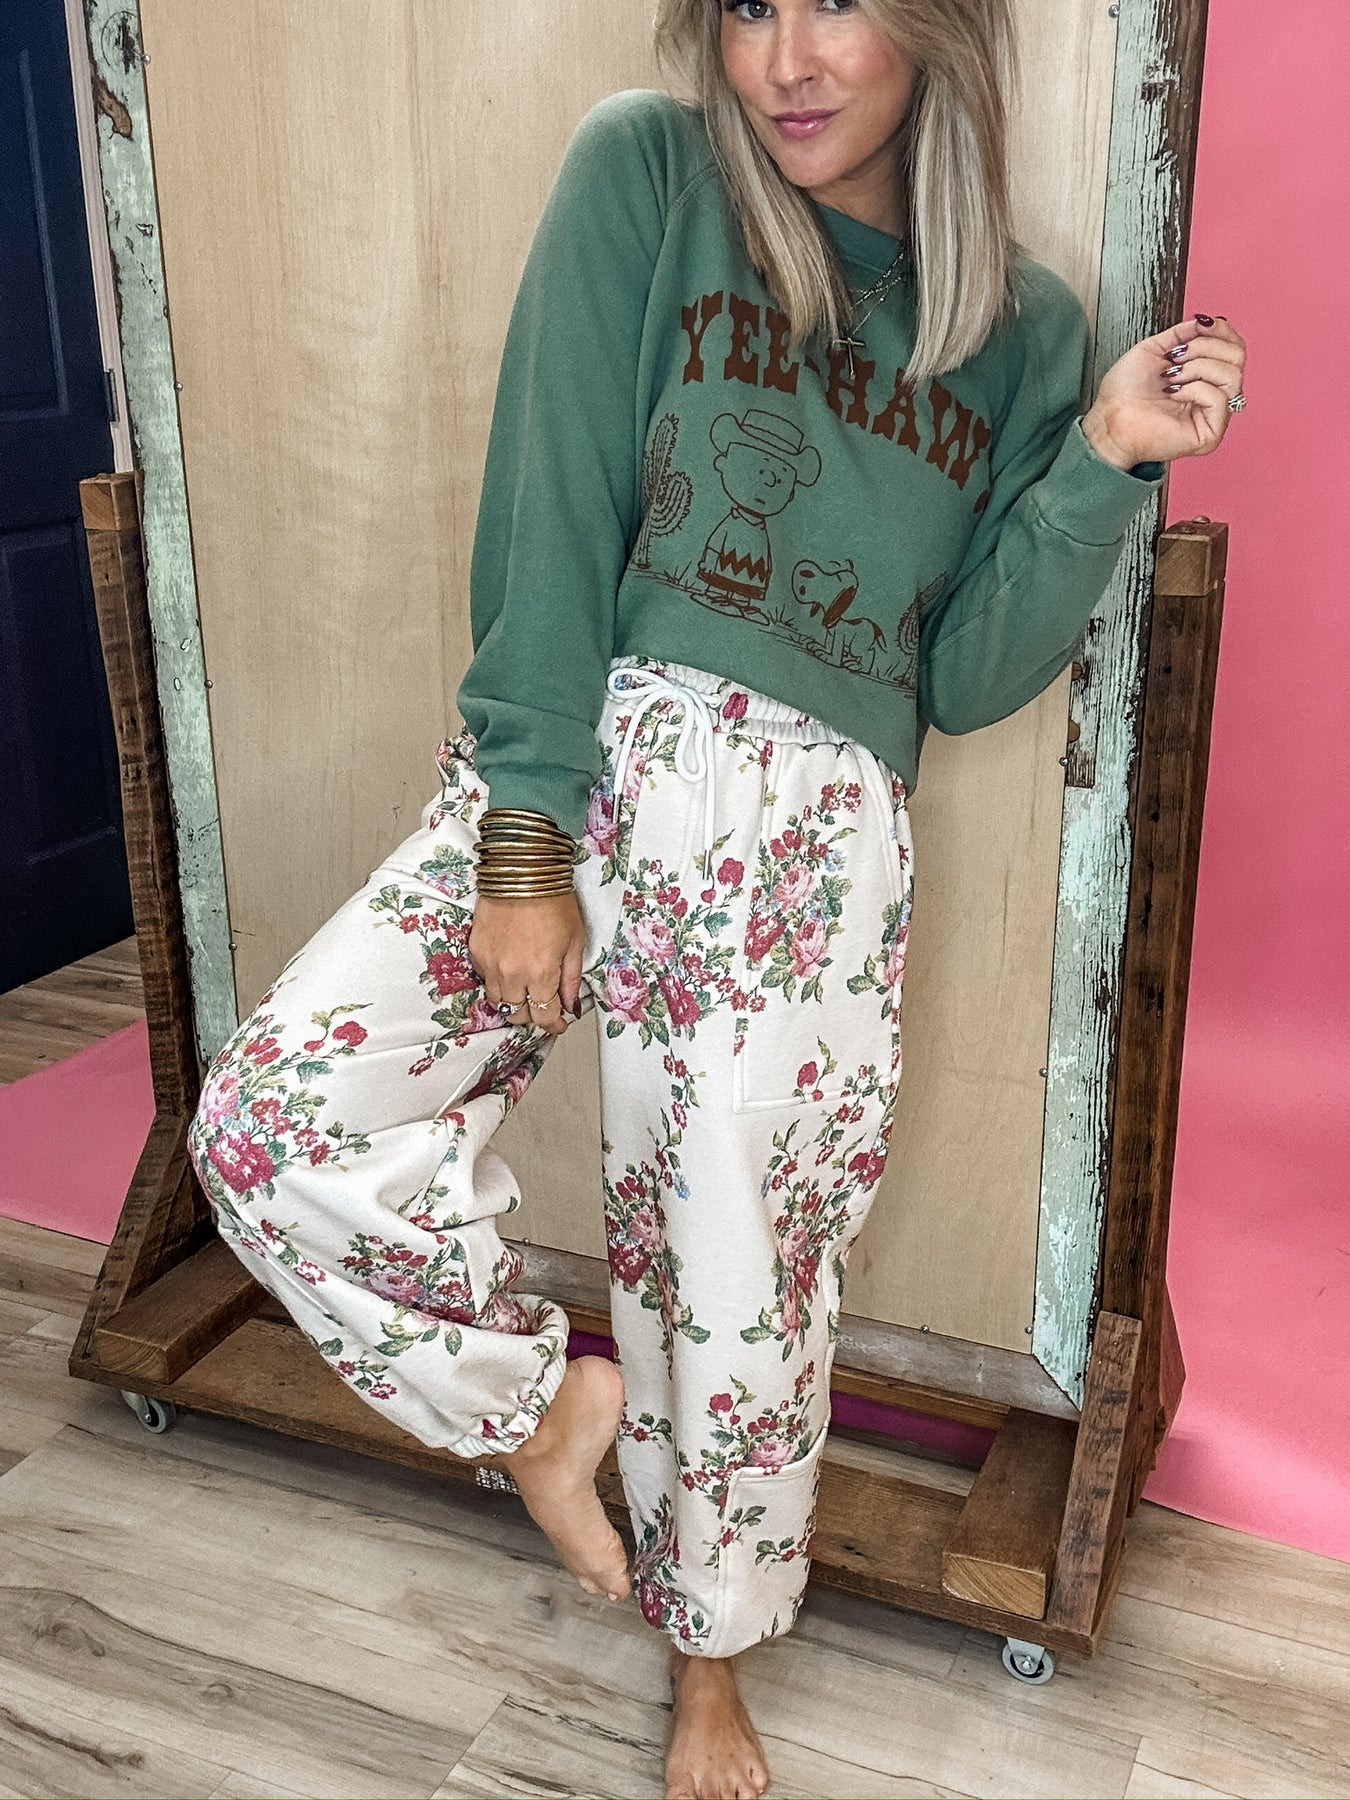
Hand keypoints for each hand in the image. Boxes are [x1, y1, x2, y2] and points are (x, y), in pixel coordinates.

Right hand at [468, 892, 585, 1036]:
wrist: (522, 870)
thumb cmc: (553, 900)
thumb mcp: (575, 942)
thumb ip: (571, 979)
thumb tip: (571, 1006)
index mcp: (541, 973)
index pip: (544, 1017)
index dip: (554, 1025)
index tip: (559, 1023)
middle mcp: (511, 974)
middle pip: (517, 1015)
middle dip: (533, 1016)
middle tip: (544, 1005)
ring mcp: (490, 964)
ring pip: (498, 1002)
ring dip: (513, 1002)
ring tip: (526, 992)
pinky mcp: (476, 951)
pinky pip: (484, 979)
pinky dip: (497, 981)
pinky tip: (509, 970)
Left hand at [1082, 314, 1247, 469]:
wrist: (1107, 421)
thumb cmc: (1123, 394)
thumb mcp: (1155, 349)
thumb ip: (1183, 334)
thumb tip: (1206, 321)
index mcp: (1204, 378)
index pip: (1234, 348)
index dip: (1223, 330)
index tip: (1203, 323)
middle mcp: (1213, 395)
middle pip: (1238, 356)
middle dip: (1205, 347)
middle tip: (1175, 357)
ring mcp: (1214, 416)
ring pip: (1232, 374)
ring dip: (1197, 367)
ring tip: (1171, 377)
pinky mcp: (1211, 433)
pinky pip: (1219, 397)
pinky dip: (1194, 389)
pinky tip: (1174, 394)